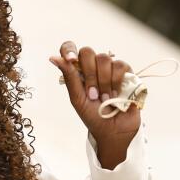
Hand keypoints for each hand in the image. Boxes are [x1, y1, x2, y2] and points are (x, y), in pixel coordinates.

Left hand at [49, 41, 139, 158]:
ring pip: (104, 58)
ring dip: (103, 82)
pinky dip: (116, 82)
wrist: (114, 131)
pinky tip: (116, 94)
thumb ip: (69, 77)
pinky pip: (119, 65)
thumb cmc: (93, 116)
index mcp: (78, 71)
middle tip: (92, 94)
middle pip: (87, 52)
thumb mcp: (77, 98)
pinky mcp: (126, 72)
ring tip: (105, 98)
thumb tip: (53, 57)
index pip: (70, 49)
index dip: (69, 50)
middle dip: (89, 75)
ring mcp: (110, 68)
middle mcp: (93, 66)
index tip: (71, 60)